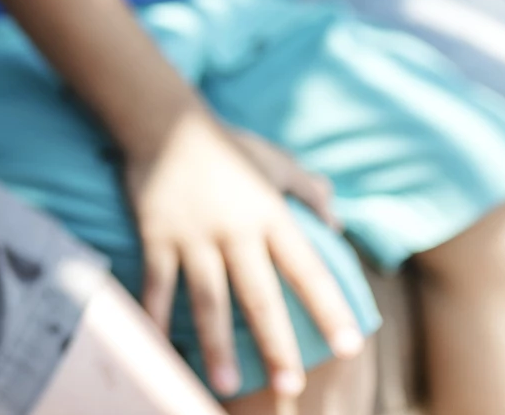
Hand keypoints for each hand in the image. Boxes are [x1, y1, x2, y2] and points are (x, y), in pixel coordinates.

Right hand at [125, 109, 363, 402]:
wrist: (161, 118)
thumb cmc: (225, 143)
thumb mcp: (274, 161)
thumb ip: (308, 190)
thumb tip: (338, 223)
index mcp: (269, 214)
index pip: (307, 269)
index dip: (328, 307)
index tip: (349, 346)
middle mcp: (234, 230)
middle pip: (258, 295)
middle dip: (276, 343)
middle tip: (291, 385)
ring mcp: (192, 235)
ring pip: (208, 299)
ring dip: (216, 344)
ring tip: (225, 383)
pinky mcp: (155, 234)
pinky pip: (156, 284)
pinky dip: (156, 317)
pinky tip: (159, 348)